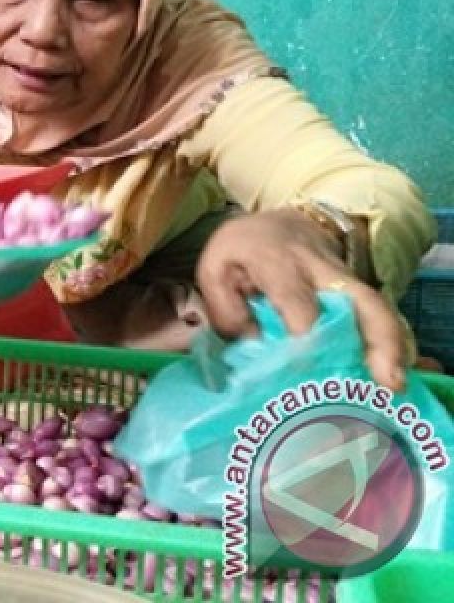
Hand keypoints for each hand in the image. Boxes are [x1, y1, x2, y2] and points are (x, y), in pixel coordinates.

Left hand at [196, 209, 407, 390]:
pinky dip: (386, 342)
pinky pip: (375, 313)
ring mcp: (344, 278)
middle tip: (384, 380)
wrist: (275, 223)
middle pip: (359, 299)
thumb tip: (253, 346)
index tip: (307, 368)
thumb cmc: (241, 251)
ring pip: (375, 307)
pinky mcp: (354, 289)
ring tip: (393, 383)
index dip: (307, 337)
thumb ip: (226, 310)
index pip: (300, 304)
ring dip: (390, 345)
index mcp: (279, 264)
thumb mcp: (214, 271)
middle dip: (376, 338)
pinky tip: (387, 374)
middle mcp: (320, 270)